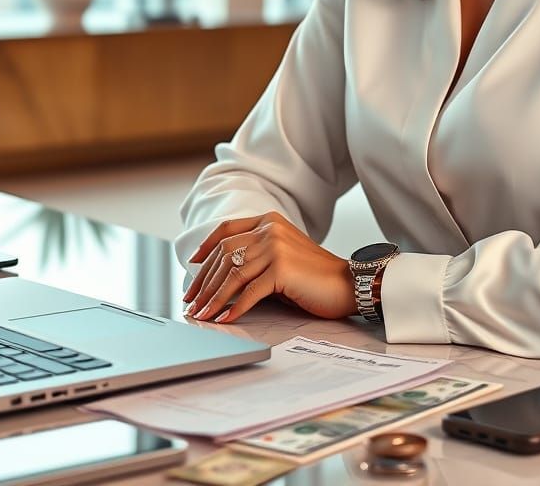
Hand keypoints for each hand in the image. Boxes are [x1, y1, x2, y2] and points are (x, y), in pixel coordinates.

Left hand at [182, 211, 356, 323]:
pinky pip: (249, 292)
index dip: (205, 248)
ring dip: (213, 298)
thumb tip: (222, 278)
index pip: (226, 231)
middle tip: (191, 300)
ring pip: (233, 275)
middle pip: (224, 254)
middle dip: (203, 281)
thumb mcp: (282, 256)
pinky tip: (224, 319)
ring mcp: (276, 247)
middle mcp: (270, 229)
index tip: (191, 266)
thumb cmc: (315, 276)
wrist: (348, 283)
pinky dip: (234, 307)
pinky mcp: (282, 268)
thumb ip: (257, 256)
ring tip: (201, 314)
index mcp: (269, 221)